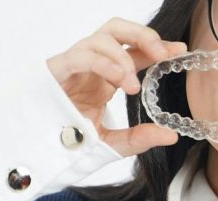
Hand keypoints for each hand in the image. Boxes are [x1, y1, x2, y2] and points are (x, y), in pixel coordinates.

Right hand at [45, 17, 187, 156]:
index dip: (157, 46)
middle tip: (163, 54)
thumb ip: (139, 138)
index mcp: (105, 77)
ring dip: (123, 57)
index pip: (134, 51)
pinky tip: (120, 81)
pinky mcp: (57, 70)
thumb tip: (171, 135)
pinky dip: (104, 63)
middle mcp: (91, 65)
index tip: (180, 51)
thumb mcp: (112, 144)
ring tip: (133, 86)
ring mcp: (74, 65)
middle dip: (143, 35)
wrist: (37, 152)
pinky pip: (82, 55)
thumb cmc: (68, 142)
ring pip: (101, 37)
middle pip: (117, 30)